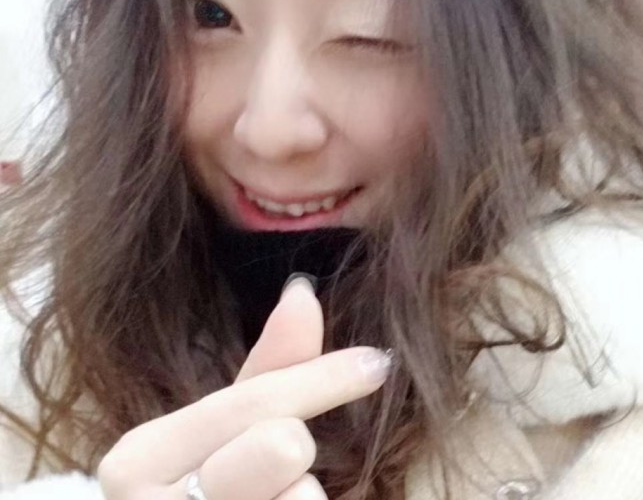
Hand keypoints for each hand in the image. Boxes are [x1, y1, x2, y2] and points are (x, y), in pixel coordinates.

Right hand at [98, 276, 391, 499]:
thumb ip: (268, 366)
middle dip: (296, 449)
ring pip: (303, 495)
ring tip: (269, 498)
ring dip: (303, 495)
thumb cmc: (205, 488)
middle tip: (279, 463)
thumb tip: (302, 290)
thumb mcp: (225, 427)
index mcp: (138, 457)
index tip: (376, 361)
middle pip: (282, 446)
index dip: (323, 377)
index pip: (252, 402)